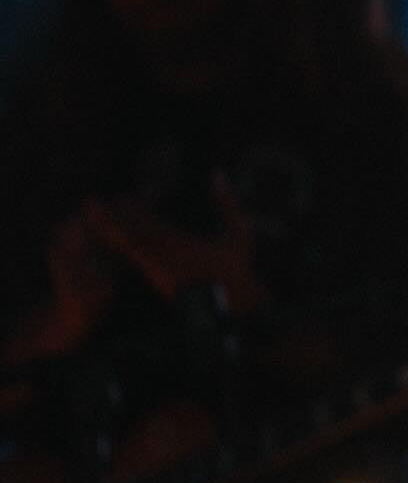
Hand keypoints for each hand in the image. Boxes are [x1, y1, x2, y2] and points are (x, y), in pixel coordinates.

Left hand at [86, 179, 262, 312]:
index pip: (147, 225)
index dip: (130, 210)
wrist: (233, 309)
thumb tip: (217, 174)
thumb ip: (227, 203)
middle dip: (110, 219)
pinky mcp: (158, 283)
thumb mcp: (240, 233)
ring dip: (111, 234)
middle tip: (92, 204)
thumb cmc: (237, 270)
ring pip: (128, 251)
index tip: (120, 195)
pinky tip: (112, 242)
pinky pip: (134, 264)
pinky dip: (121, 251)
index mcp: (180, 247)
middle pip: (128, 237)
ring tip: (94, 220)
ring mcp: (159, 274)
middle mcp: (164, 261)